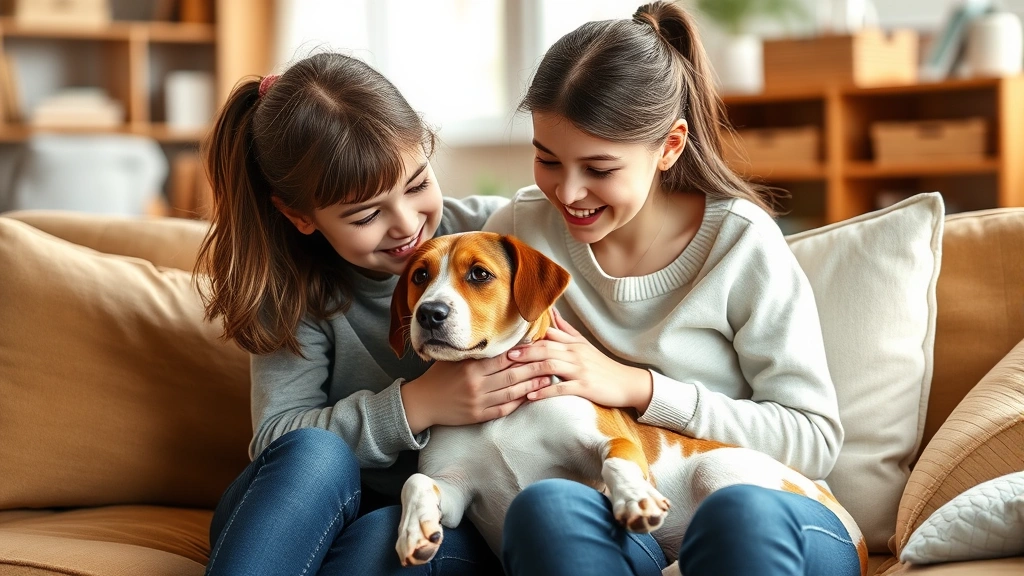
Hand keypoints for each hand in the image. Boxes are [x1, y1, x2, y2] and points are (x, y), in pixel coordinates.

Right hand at [401, 354, 552, 433]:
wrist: (422, 402)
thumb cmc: (439, 376)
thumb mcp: (454, 358)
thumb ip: (476, 353)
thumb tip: (501, 341)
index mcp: (471, 367)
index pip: (504, 358)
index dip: (523, 352)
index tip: (539, 346)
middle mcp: (476, 384)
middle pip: (512, 375)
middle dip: (534, 369)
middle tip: (552, 362)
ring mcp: (478, 402)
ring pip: (512, 393)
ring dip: (532, 386)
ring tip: (547, 379)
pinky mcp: (478, 416)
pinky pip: (503, 409)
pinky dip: (519, 403)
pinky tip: (531, 397)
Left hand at [507, 310, 652, 410]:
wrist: (627, 383)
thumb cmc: (602, 365)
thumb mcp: (584, 345)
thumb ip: (566, 330)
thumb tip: (552, 311)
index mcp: (573, 343)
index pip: (547, 336)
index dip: (527, 338)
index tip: (508, 341)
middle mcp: (575, 353)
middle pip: (545, 348)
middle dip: (524, 352)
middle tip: (504, 355)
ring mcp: (580, 370)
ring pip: (551, 365)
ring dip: (529, 369)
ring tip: (512, 374)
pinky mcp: (585, 386)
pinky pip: (562, 388)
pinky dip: (545, 391)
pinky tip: (531, 396)